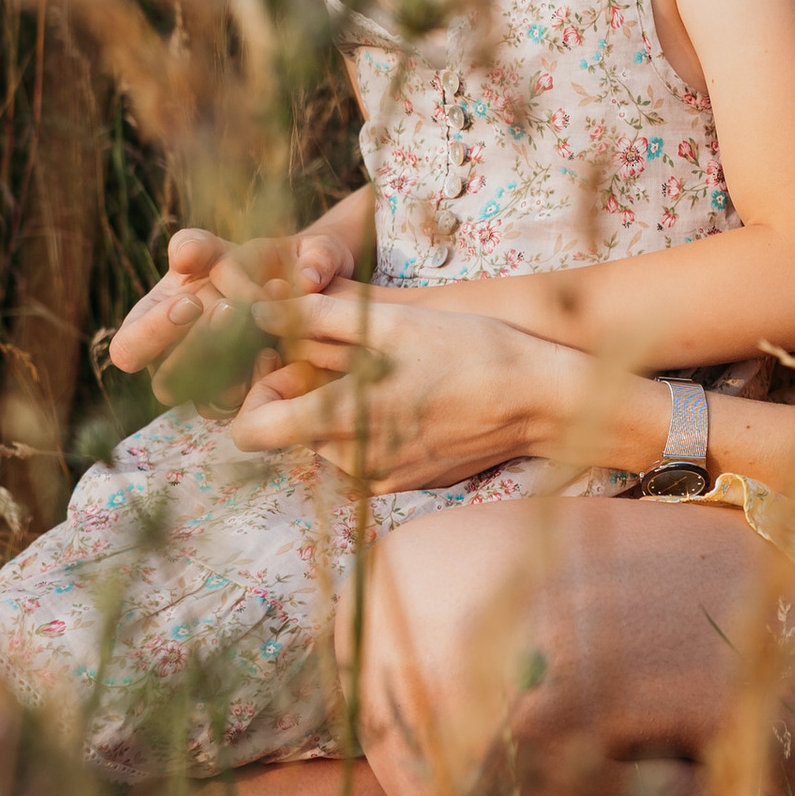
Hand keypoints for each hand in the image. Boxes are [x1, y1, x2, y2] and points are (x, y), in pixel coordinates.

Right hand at [108, 212, 363, 399]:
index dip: (152, 334)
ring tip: (261, 328)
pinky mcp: (244, 402)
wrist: (292, 283)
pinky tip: (278, 350)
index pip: (127, 351)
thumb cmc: (235, 262)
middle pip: (166, 384)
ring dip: (232, 369)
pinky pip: (245, 408)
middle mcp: (172, 369)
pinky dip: (260, 381)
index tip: (191, 302)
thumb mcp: (216, 246)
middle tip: (231, 309)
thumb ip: (195, 245)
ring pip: (207, 402)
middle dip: (198, 348)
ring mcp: (208, 391)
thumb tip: (182, 258)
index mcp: (148, 332)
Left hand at [230, 288, 579, 489]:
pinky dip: (373, 424)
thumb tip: (258, 313)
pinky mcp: (408, 482)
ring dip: (342, 406)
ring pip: (331, 441)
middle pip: (294, 432)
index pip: (252, 432)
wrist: (542, 402)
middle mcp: (354, 463)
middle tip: (346, 350)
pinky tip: (412, 392)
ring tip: (388, 367)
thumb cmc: (472, 353)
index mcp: (341, 423)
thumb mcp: (393, 323)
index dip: (256, 395)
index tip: (285, 364)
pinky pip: (366, 453)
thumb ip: (316, 319)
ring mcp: (383, 479)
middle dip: (306, 392)